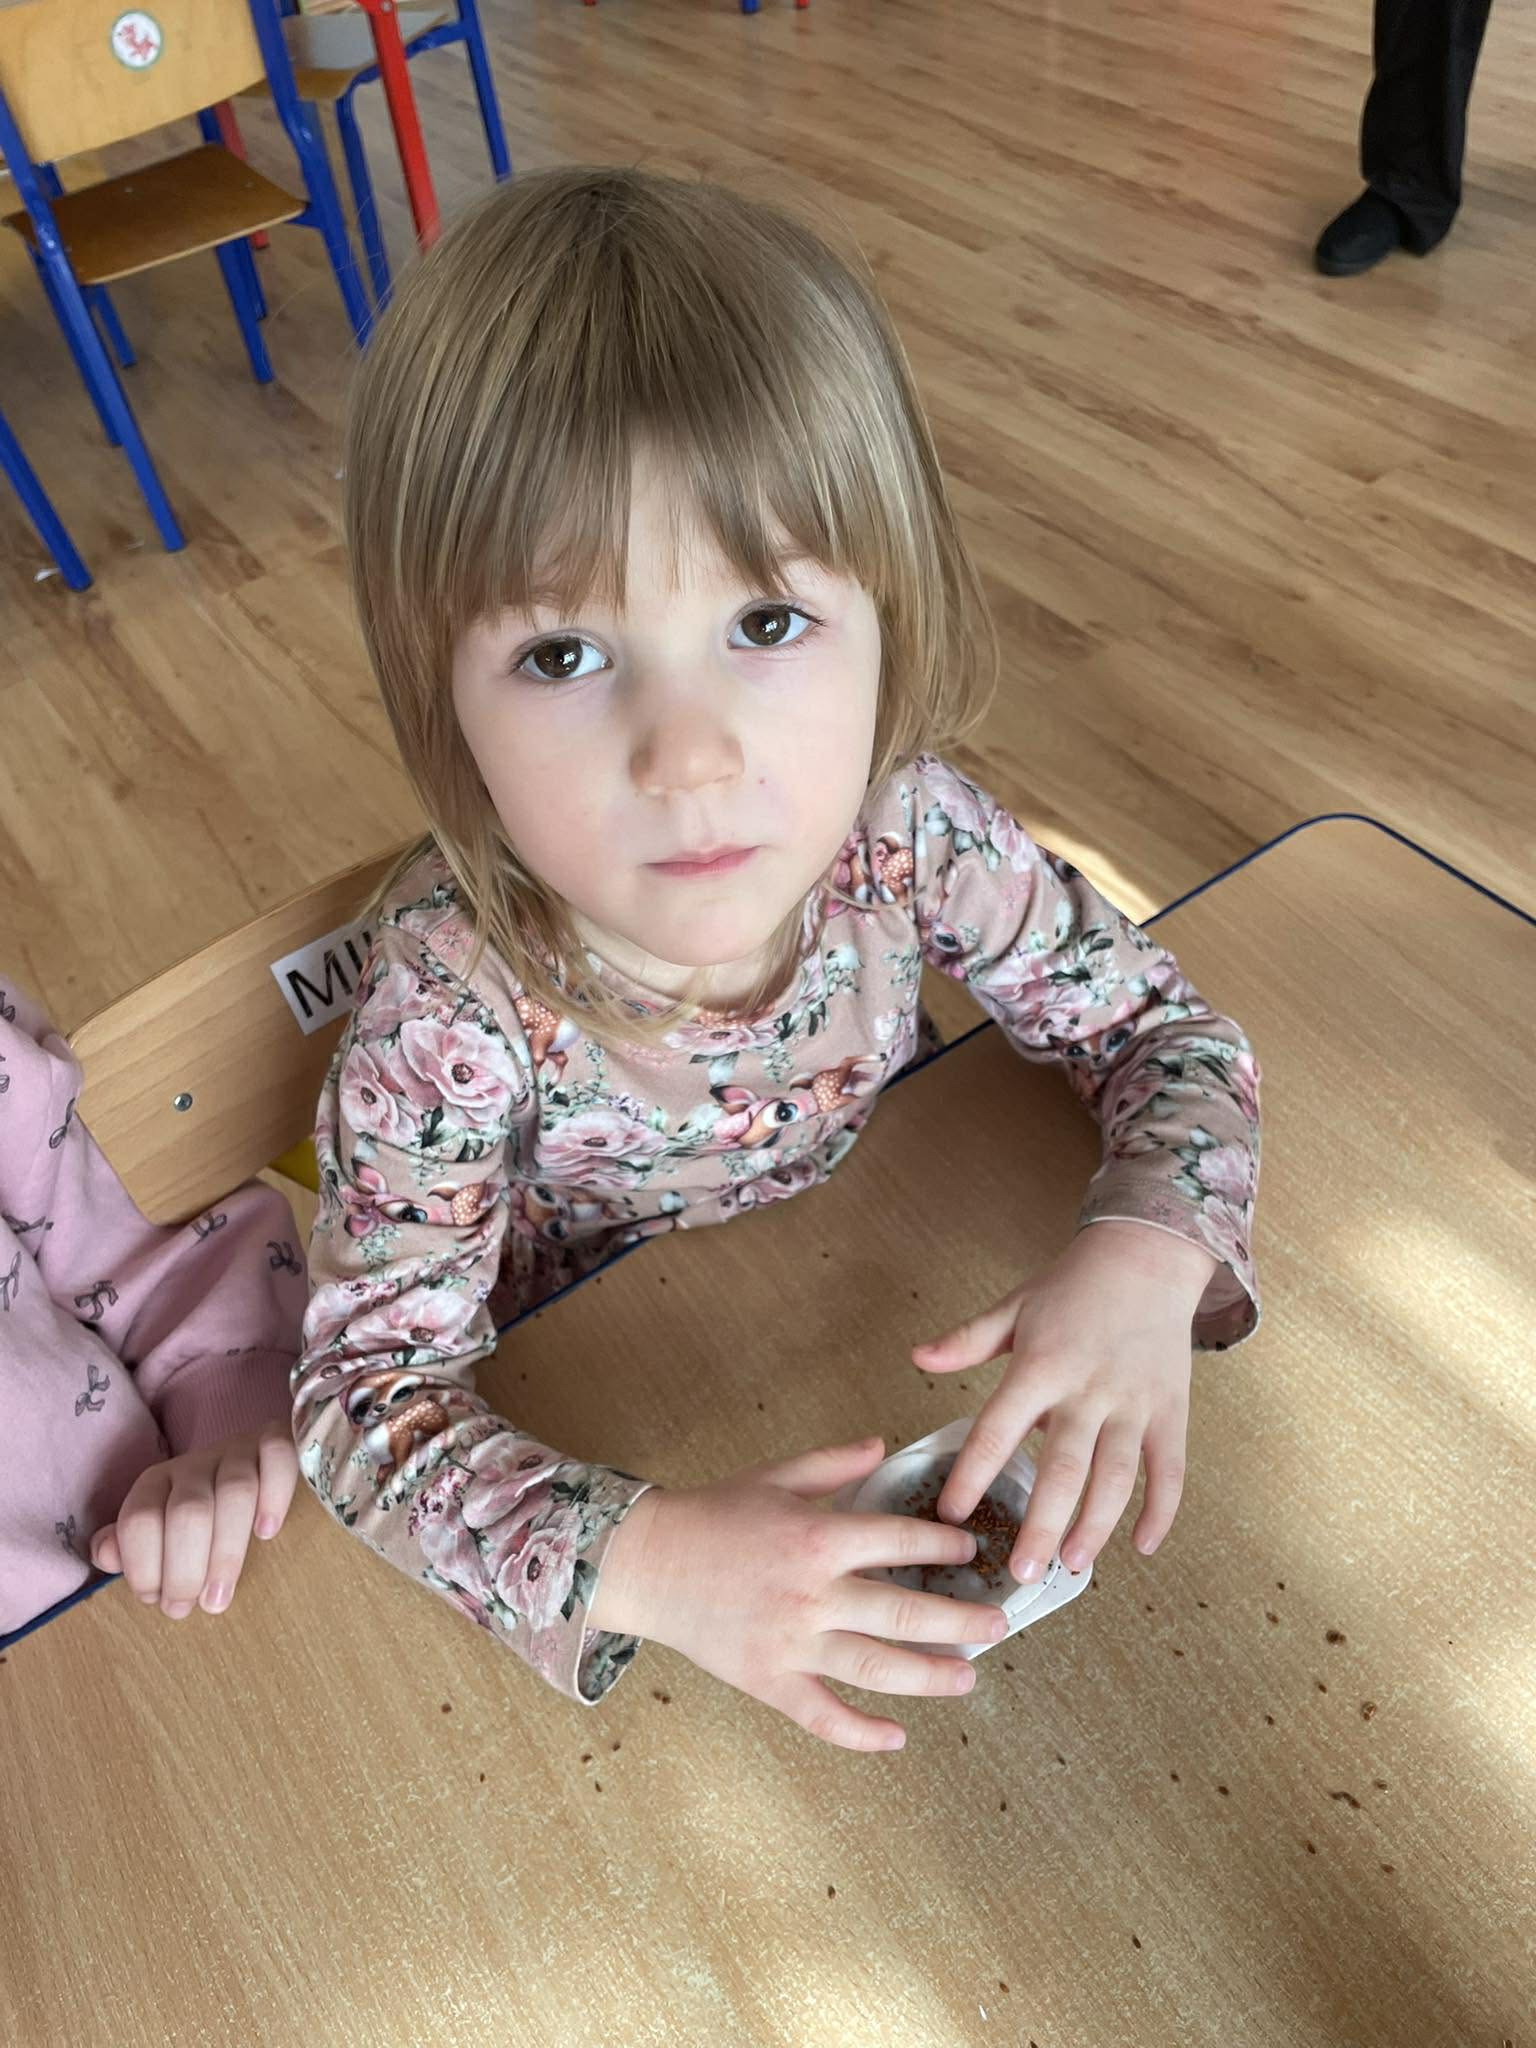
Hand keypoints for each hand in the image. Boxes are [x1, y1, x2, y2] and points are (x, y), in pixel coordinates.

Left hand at [88, 1420, 298, 1618]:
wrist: (248, 1462)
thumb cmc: (198, 1511)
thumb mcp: (157, 1527)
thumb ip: (127, 1544)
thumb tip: (105, 1555)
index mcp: (156, 1484)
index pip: (140, 1520)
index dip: (144, 1566)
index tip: (158, 1600)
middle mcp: (193, 1465)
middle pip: (188, 1512)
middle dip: (186, 1568)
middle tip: (191, 1607)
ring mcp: (237, 1452)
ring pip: (235, 1491)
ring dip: (228, 1551)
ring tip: (221, 1597)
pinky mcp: (276, 1443)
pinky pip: (278, 1457)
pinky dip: (275, 1494)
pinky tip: (266, 1532)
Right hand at [587, 1436, 1007, 1752]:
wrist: (646, 1561)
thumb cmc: (712, 1514)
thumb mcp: (776, 1476)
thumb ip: (834, 1464)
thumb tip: (883, 1446)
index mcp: (818, 1536)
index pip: (901, 1541)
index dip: (945, 1544)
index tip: (971, 1551)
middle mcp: (813, 1593)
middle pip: (904, 1611)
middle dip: (960, 1620)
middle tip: (999, 1625)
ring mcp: (792, 1642)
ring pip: (876, 1668)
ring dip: (930, 1676)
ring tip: (968, 1677)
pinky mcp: (768, 1680)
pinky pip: (822, 1716)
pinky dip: (861, 1733)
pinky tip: (897, 1737)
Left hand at [913, 1223, 1215, 1581]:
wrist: (1148, 1258)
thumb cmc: (1073, 1287)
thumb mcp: (1014, 1307)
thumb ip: (967, 1340)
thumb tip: (917, 1358)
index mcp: (1041, 1366)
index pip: (999, 1428)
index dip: (974, 1473)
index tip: (952, 1512)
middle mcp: (1088, 1390)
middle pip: (1064, 1468)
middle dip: (1042, 1524)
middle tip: (1021, 1570)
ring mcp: (1134, 1404)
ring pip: (1117, 1478)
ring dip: (1096, 1526)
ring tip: (1072, 1566)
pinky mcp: (1170, 1412)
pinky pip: (1169, 1470)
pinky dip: (1161, 1511)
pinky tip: (1143, 1546)